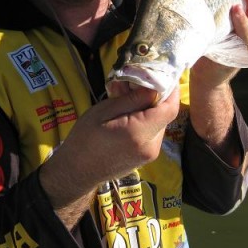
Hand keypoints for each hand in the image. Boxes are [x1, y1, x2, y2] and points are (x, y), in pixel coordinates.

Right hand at [39, 86, 179, 208]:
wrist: (75, 173)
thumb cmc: (84, 139)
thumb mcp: (103, 112)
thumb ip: (131, 100)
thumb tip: (154, 87)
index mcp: (139, 133)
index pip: (170, 109)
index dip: (171, 90)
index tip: (163, 75)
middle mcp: (151, 146)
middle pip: (165, 116)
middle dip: (156, 98)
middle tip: (139, 85)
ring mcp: (149, 155)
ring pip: (159, 124)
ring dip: (149, 110)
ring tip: (129, 101)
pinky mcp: (145, 159)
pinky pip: (152, 134)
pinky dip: (145, 122)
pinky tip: (128, 117)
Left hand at [191, 0, 247, 87]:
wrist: (205, 75)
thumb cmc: (206, 44)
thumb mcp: (212, 22)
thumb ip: (213, 7)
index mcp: (246, 18)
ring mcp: (245, 41)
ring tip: (237, 2)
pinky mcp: (239, 53)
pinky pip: (243, 37)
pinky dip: (240, 25)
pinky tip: (235, 14)